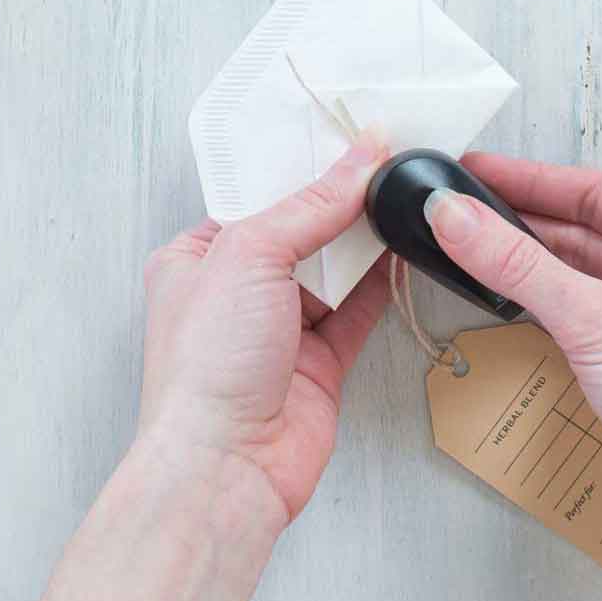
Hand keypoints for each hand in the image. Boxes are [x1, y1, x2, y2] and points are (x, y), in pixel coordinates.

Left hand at [139, 129, 390, 519]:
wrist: (227, 464)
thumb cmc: (206, 367)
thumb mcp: (250, 256)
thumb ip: (310, 206)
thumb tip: (357, 160)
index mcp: (197, 258)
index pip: (256, 196)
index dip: (301, 166)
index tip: (346, 136)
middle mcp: (237, 292)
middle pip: (300, 230)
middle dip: (339, 200)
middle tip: (385, 157)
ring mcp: (280, 329)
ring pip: (333, 269)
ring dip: (365, 239)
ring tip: (401, 193)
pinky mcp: (320, 362)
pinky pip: (358, 311)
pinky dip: (381, 283)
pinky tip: (404, 249)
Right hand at [424, 153, 601, 518]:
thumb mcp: (593, 316)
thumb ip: (516, 264)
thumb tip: (456, 215)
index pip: (600, 191)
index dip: (533, 180)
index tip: (479, 172)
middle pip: (591, 232)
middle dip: (527, 223)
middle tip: (464, 211)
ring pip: (588, 276)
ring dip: (536, 266)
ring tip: (477, 249)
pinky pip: (590, 315)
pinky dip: (551, 305)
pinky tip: (515, 298)